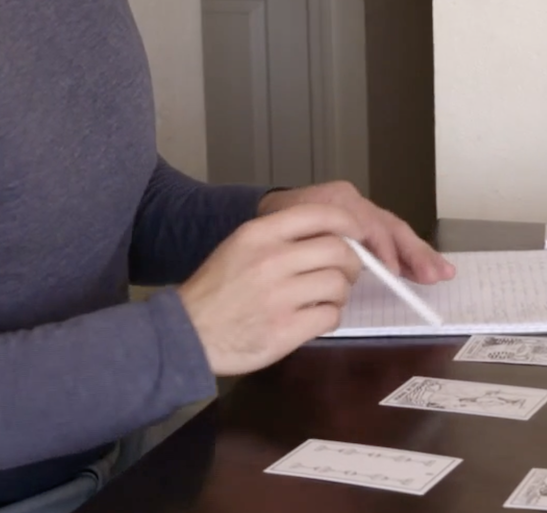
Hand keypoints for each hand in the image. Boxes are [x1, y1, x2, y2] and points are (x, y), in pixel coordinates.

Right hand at [178, 203, 364, 376]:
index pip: (320, 214)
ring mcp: (280, 296)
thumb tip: (333, 235)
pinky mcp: (286, 330)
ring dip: (341, 293)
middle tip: (346, 274)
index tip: (358, 234)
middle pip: (339, 251)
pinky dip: (330, 317)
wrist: (188, 332)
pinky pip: (330, 316)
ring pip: (338, 285)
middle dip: (352, 263)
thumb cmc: (217, 289)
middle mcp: (272, 260)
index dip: (349, 223)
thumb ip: (280, 236)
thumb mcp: (240, 246)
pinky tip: (316, 318)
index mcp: (260, 234)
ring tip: (327, 299)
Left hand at [258, 181, 454, 284]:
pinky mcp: (364, 224)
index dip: (383, 248)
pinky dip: (407, 255)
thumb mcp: (287, 233)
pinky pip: (390, 238)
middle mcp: (352, 202)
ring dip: (418, 254)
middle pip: (390, 225)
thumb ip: (320, 243)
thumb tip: (358, 260)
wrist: (266, 217)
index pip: (368, 223)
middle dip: (414, 251)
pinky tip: (422, 271)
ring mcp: (360, 212)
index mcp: (334, 200)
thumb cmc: (273, 230)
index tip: (391, 271)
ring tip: (440, 273)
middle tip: (433, 274)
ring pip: (395, 231)